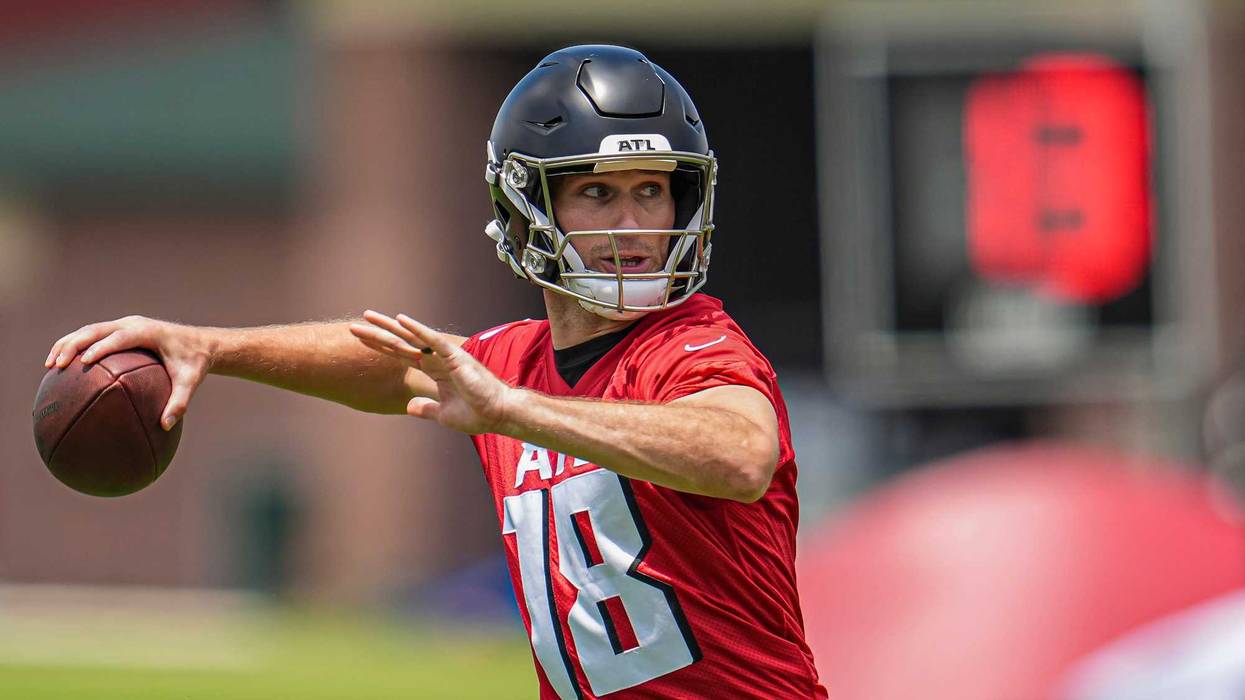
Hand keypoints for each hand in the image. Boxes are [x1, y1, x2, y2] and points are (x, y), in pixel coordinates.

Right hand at [44, 316, 210, 430]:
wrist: (201, 343)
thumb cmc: (194, 363)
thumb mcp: (191, 382)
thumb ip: (180, 402)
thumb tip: (166, 426)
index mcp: (148, 332)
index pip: (120, 337)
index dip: (101, 348)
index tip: (83, 362)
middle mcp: (133, 324)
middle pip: (96, 330)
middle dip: (73, 345)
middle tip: (57, 365)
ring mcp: (124, 325)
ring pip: (88, 331)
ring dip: (67, 344)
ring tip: (51, 366)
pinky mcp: (120, 331)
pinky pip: (93, 337)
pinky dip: (75, 347)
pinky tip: (62, 367)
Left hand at [348, 311, 517, 434]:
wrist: (496, 415)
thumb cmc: (476, 413)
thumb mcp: (443, 414)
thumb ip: (426, 408)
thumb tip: (410, 406)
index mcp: (433, 370)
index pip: (401, 355)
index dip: (380, 347)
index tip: (361, 340)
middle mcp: (436, 359)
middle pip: (401, 343)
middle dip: (377, 335)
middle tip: (355, 325)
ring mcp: (444, 356)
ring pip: (411, 337)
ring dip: (389, 327)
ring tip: (367, 316)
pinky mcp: (454, 356)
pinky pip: (431, 340)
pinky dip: (417, 329)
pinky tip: (400, 319)